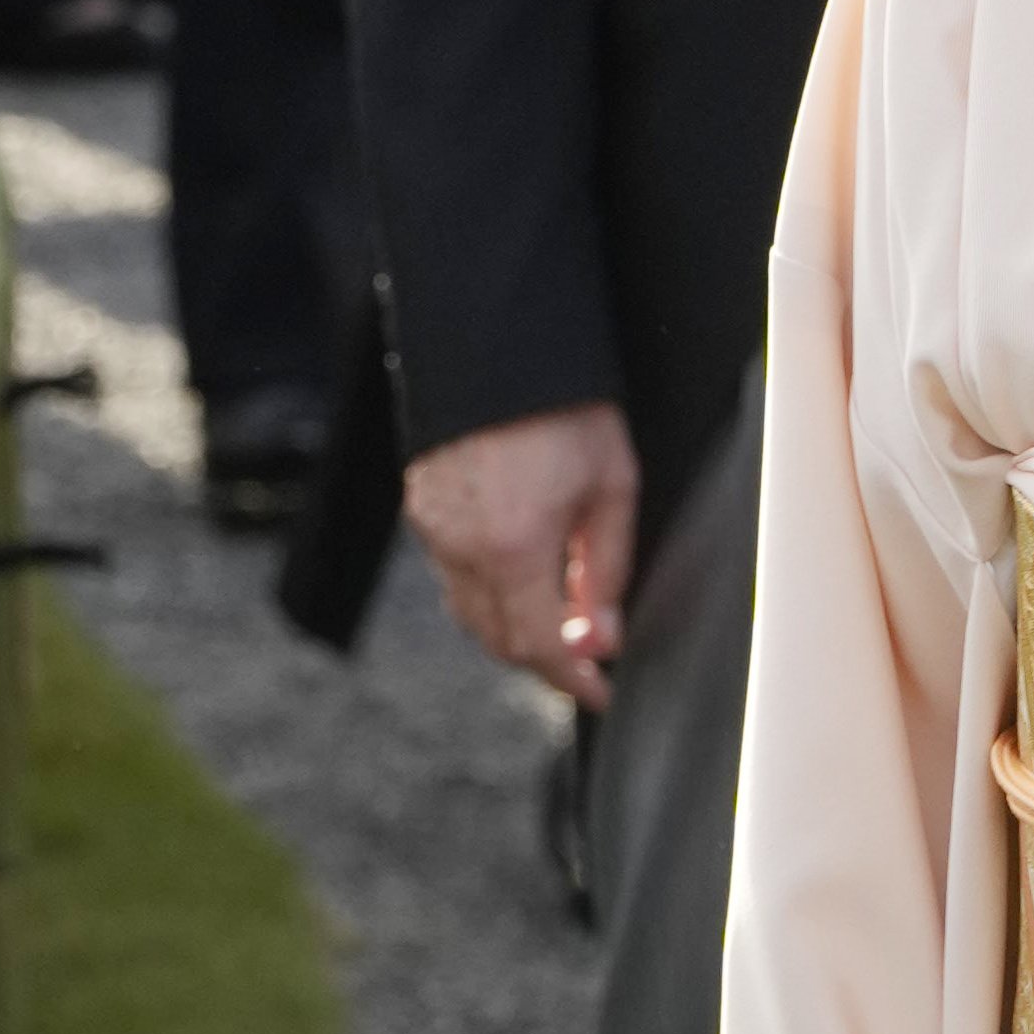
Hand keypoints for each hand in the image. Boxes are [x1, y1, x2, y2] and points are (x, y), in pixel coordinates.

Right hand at [404, 400, 639, 709]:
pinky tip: (521, 581)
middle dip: (545, 661)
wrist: (498, 341)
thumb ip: (608, 569)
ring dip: (514, 630)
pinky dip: (488, 595)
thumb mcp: (612, 486)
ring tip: (560, 621)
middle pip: (499, 641)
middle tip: (586, 659)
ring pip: (470, 613)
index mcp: (512, 547)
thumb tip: (602, 631)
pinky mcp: (421, 508)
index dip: (573, 680)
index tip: (600, 691)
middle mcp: (462, 546)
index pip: (540, 647)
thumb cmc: (560, 404)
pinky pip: (453, 577)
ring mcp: (433, 529)